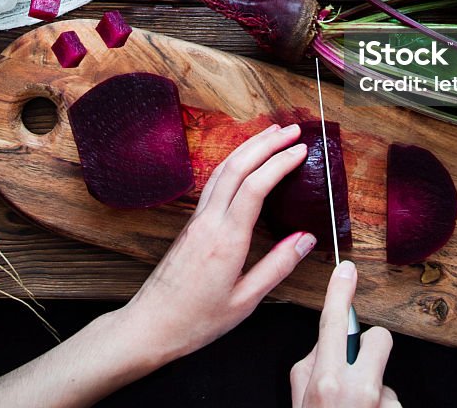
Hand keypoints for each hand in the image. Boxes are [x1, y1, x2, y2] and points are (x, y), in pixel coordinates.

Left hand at [119, 123, 314, 365]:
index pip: (256, 186)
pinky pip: (213, 182)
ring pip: (223, 170)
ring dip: (247, 147)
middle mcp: (209, 221)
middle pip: (238, 167)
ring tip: (270, 134)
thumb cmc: (196, 320)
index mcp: (226, 240)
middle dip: (266, 144)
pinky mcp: (191, 223)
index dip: (279, 163)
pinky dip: (233, 162)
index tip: (301, 150)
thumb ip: (277, 267)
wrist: (150, 325)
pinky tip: (242, 160)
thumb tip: (306, 239)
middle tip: (291, 130)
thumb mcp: (245, 302)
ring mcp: (197, 219)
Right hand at [290, 261, 398, 407]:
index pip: (334, 322)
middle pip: (378, 337)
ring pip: (383, 375)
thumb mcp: (299, 400)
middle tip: (357, 368)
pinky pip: (390, 399)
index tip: (346, 270)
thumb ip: (309, 365)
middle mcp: (359, 390)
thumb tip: (323, 344)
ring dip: (371, 388)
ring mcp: (383, 404)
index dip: (339, 291)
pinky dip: (379, 406)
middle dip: (369, 346)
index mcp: (328, 382)